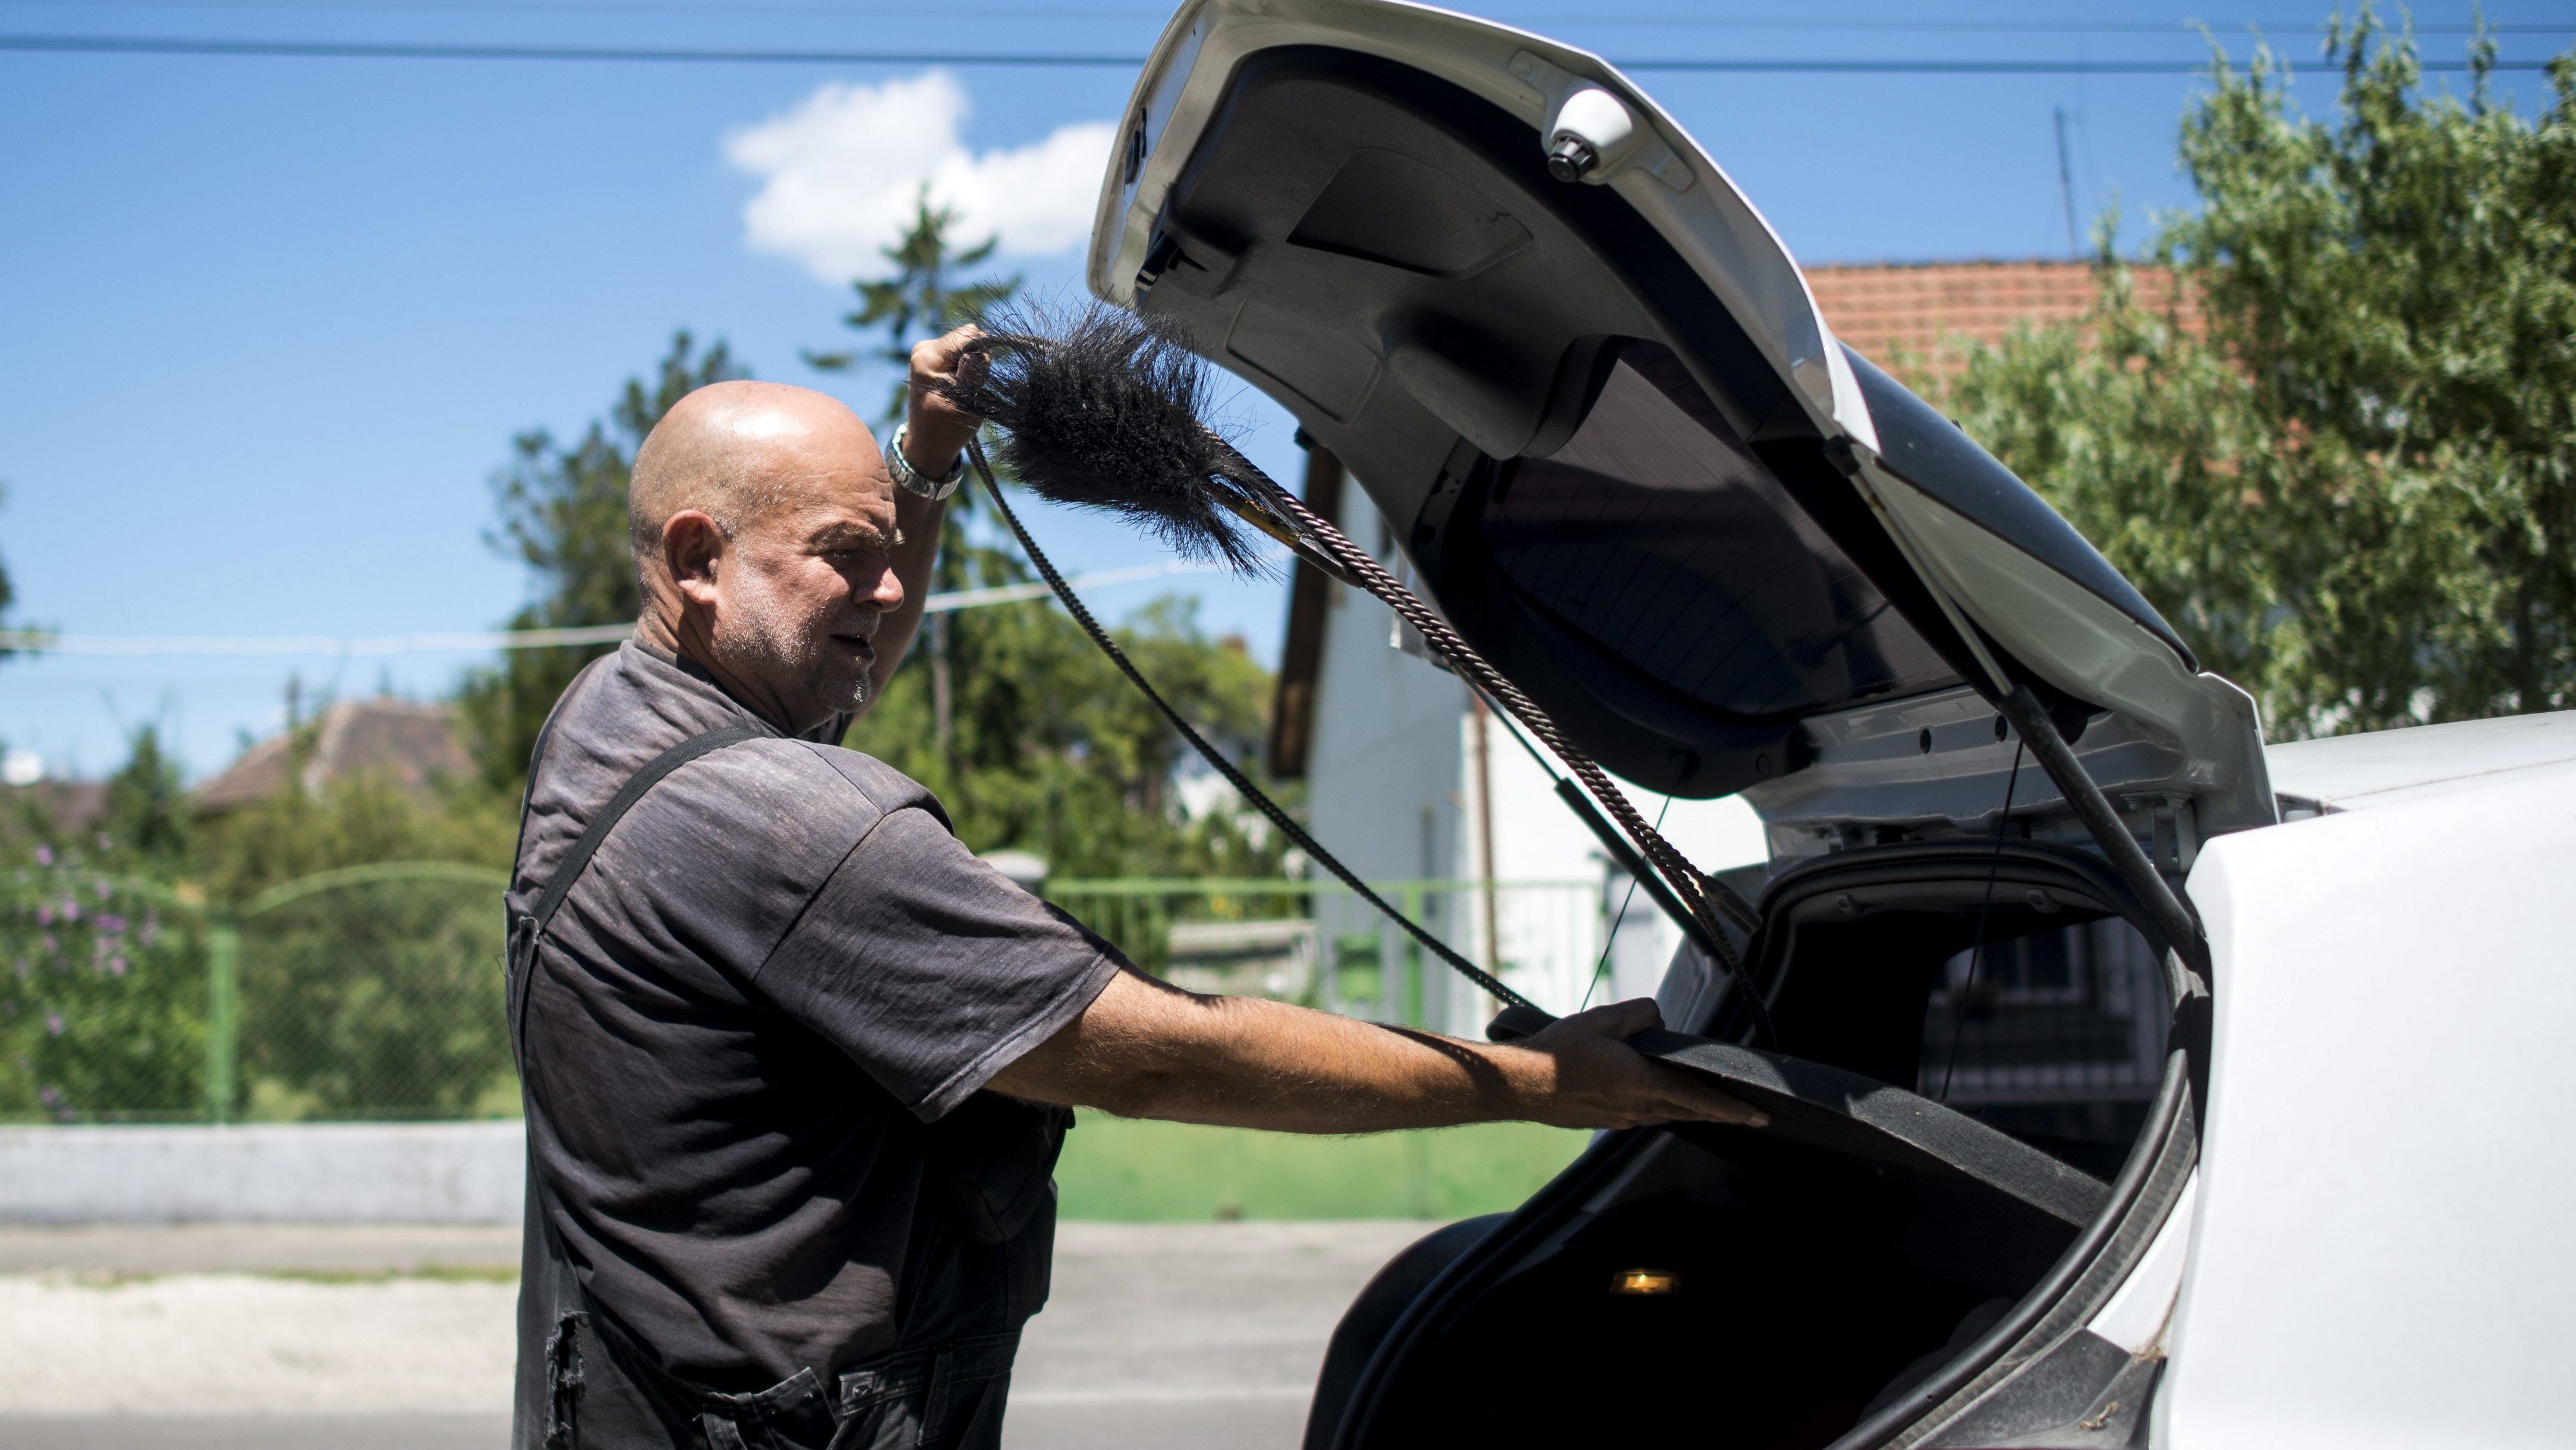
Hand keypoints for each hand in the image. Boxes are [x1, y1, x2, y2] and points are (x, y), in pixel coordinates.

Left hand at [903, 324, 987, 480]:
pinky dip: (963, 367)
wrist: (927, 443)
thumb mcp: (965, 403)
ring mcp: (925, 351)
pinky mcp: (931, 356)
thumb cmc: (947, 429)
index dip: (982, 355)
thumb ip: (973, 371)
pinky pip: (959, 351)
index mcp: (928, 358)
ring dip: (970, 364)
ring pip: (965, 344)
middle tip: (968, 388)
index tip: (977, 380)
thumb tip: (979, 338)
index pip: (969, 336)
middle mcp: (923, 348)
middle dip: (976, 359)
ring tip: (961, 389)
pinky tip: (956, 385)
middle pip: (967, 337)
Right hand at [1491, 998, 1769, 1130]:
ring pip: (1668, 1116)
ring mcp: (1621, 1119)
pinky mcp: (1605, 1121)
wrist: (1519, 1086)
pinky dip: (1662, 1109)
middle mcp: (1636, 1107)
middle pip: (1689, 1112)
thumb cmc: (1556, 1053)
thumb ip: (1639, 1015)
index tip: (1758, 1116)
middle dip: (1720, 1113)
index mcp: (1641, 1083)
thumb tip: (1658, 1018)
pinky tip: (1658, 1100)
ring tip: (1710, 1107)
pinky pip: (1645, 1116)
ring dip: (1691, 1111)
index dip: (1732, 1108)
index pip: (1698, 1098)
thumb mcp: (1602, 1019)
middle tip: (1747, 1115)